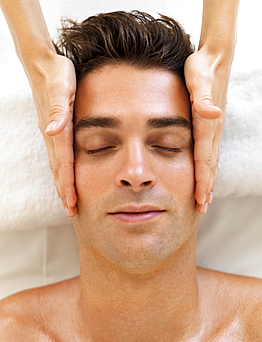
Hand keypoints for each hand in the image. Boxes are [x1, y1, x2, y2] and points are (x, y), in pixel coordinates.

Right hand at [28, 52, 76, 216]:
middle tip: (71, 212)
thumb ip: (58, 108)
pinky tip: (65, 177)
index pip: (63, 163)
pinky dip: (61, 171)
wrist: (43, 64)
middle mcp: (52, 135)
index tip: (72, 203)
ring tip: (69, 201)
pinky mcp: (53, 130)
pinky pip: (57, 156)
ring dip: (62, 184)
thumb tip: (53, 131)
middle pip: (58, 170)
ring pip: (57, 165)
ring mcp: (51, 134)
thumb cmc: (57, 73)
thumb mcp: (62, 86)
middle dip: (64, 191)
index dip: (68, 184)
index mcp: (57, 128)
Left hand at [184, 48, 230, 213]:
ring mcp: (213, 129)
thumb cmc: (201, 69)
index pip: (204, 160)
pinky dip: (208, 168)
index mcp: (207, 125)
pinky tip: (205, 174)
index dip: (202, 181)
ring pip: (211, 162)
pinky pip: (210, 152)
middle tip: (202, 209)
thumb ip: (203, 97)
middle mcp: (213, 130)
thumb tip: (212, 113)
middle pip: (210, 166)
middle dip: (206, 188)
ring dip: (208, 181)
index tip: (200, 200)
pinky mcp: (211, 125)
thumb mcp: (198, 80)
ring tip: (204, 198)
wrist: (214, 59)